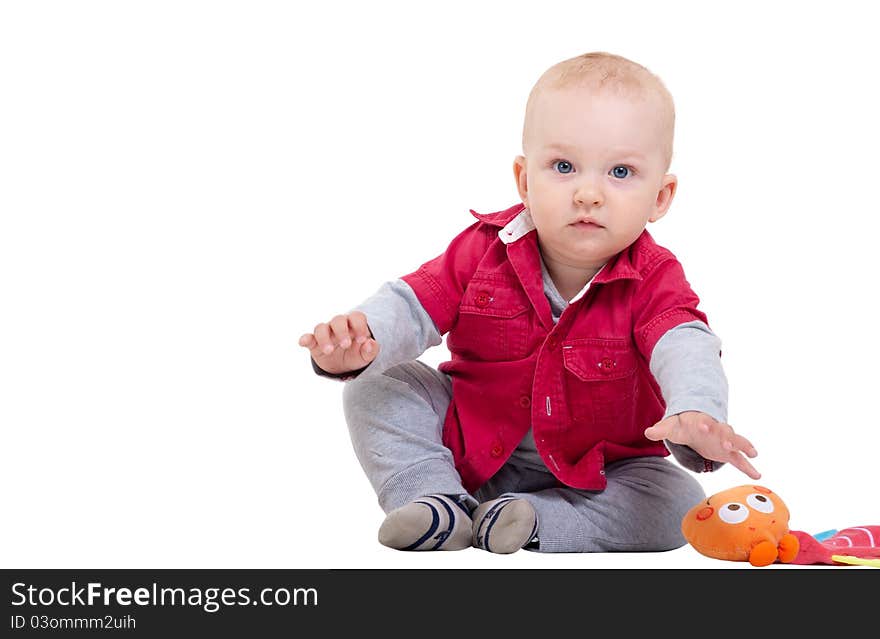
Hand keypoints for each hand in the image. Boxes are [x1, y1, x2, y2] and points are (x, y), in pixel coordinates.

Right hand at [298, 311, 379, 374]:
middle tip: (345, 345)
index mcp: (354, 325)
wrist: (343, 366)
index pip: (356, 317)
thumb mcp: (366, 356)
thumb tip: (370, 343)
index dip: (359, 326)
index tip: (362, 340)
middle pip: (338, 320)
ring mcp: (325, 333)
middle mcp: (338, 326)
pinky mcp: (314, 343)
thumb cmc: (356, 354)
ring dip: (324, 338)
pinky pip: (308, 338)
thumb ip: (371, 350)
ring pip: (321, 327)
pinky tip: (303, 342)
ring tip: (329, 351)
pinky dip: (305, 339)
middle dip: (341, 331)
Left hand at [644, 411, 759, 479]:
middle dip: (727, 436)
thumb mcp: (671, 426)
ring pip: (736, 442)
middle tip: (728, 442)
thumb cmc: (683, 425)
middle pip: (724, 430)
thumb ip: (661, 429)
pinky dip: (748, 466)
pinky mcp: (728, 452)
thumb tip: (648, 432)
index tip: (705, 426)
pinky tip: (757, 474)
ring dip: (742, 447)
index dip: (704, 423)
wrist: (696, 425)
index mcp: (701, 422)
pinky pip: (740, 459)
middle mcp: (716, 429)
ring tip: (752, 454)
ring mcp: (724, 440)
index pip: (703, 421)